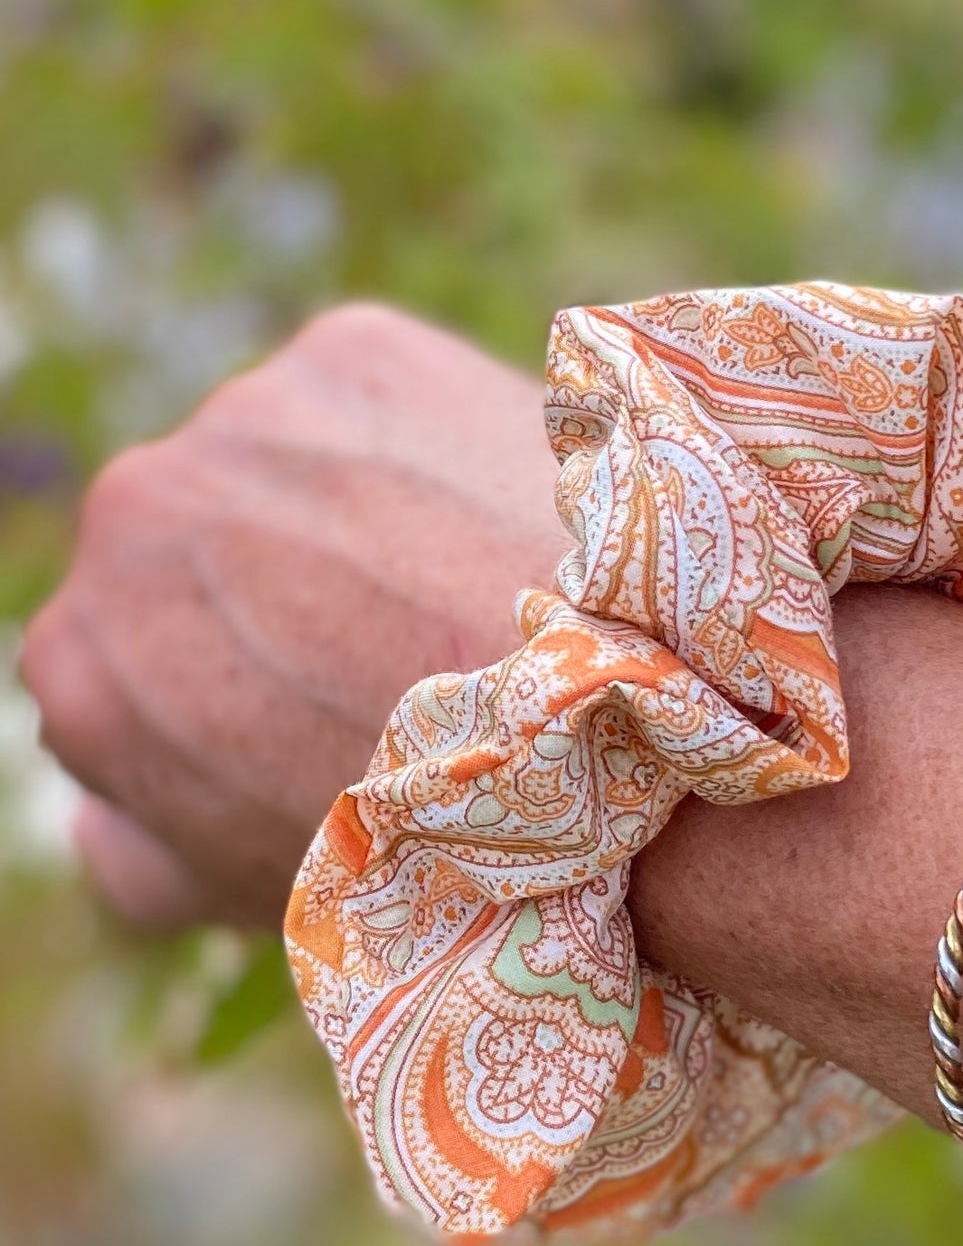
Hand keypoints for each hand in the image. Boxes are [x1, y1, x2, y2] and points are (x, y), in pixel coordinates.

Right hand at [21, 303, 560, 926]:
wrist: (600, 728)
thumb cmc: (426, 839)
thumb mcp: (243, 894)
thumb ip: (135, 850)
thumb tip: (106, 818)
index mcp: (79, 662)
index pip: (122, 660)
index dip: (220, 690)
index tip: (309, 712)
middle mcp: (132, 515)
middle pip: (195, 546)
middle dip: (273, 591)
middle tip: (390, 653)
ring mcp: (244, 418)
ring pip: (286, 463)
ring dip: (348, 512)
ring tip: (454, 589)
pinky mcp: (355, 351)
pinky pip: (376, 403)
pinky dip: (423, 451)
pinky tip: (488, 522)